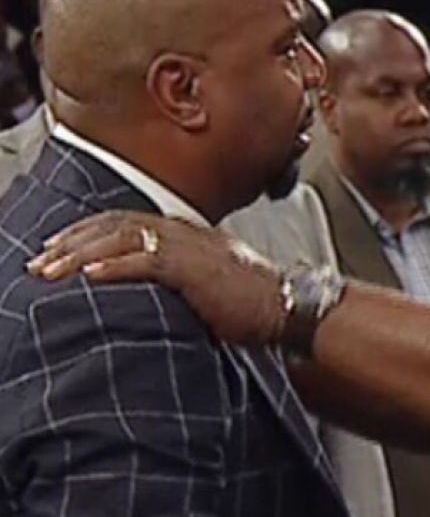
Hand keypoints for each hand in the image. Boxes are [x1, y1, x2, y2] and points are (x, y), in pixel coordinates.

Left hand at [28, 211, 283, 344]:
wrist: (288, 305)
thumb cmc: (255, 303)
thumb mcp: (212, 283)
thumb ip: (181, 278)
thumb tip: (153, 291)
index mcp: (190, 235)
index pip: (132, 222)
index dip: (92, 231)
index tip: (64, 247)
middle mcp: (187, 232)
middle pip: (120, 223)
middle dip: (75, 239)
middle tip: (44, 256)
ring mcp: (191, 246)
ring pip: (124, 236)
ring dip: (82, 252)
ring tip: (53, 267)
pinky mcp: (195, 267)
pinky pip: (146, 259)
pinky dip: (114, 265)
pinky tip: (91, 273)